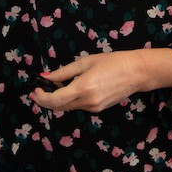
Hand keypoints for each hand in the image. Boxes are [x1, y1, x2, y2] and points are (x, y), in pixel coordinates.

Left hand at [29, 50, 150, 112]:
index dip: (41, 97)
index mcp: (83, 88)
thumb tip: (45, 77)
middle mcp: (87, 102)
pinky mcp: (98, 109)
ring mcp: (93, 108)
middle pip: (59, 107)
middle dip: (46, 101)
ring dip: (58, 100)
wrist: (136, 72)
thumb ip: (64, 72)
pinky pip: (78, 106)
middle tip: (37, 91)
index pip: (55, 100)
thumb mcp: (85, 62)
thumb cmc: (112, 62)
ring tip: (55, 86)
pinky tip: (70, 89)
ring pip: (68, 107)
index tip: (35, 90)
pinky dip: (70, 100)